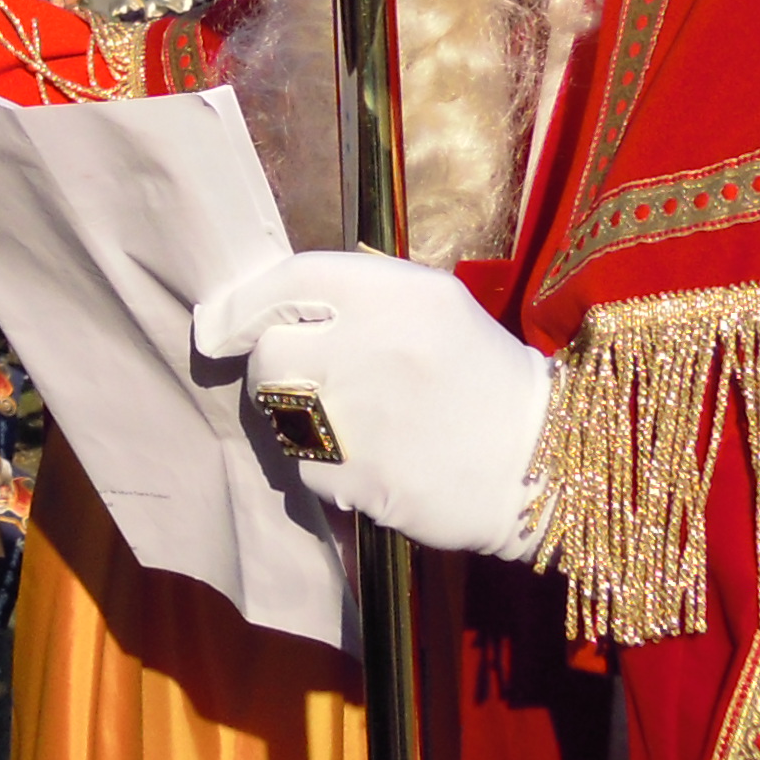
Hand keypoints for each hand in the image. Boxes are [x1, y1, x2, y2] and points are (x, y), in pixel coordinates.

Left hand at [192, 248, 555, 559]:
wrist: (543, 458)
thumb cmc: (480, 372)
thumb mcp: (434, 304)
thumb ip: (358, 293)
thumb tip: (268, 303)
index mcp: (396, 294)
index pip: (291, 280)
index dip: (243, 301)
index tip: (217, 321)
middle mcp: (373, 348)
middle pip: (269, 352)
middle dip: (269, 364)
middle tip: (295, 376)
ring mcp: (364, 418)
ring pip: (278, 415)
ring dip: (289, 416)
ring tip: (335, 418)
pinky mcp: (364, 479)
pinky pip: (306, 467)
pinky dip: (321, 465)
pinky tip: (362, 459)